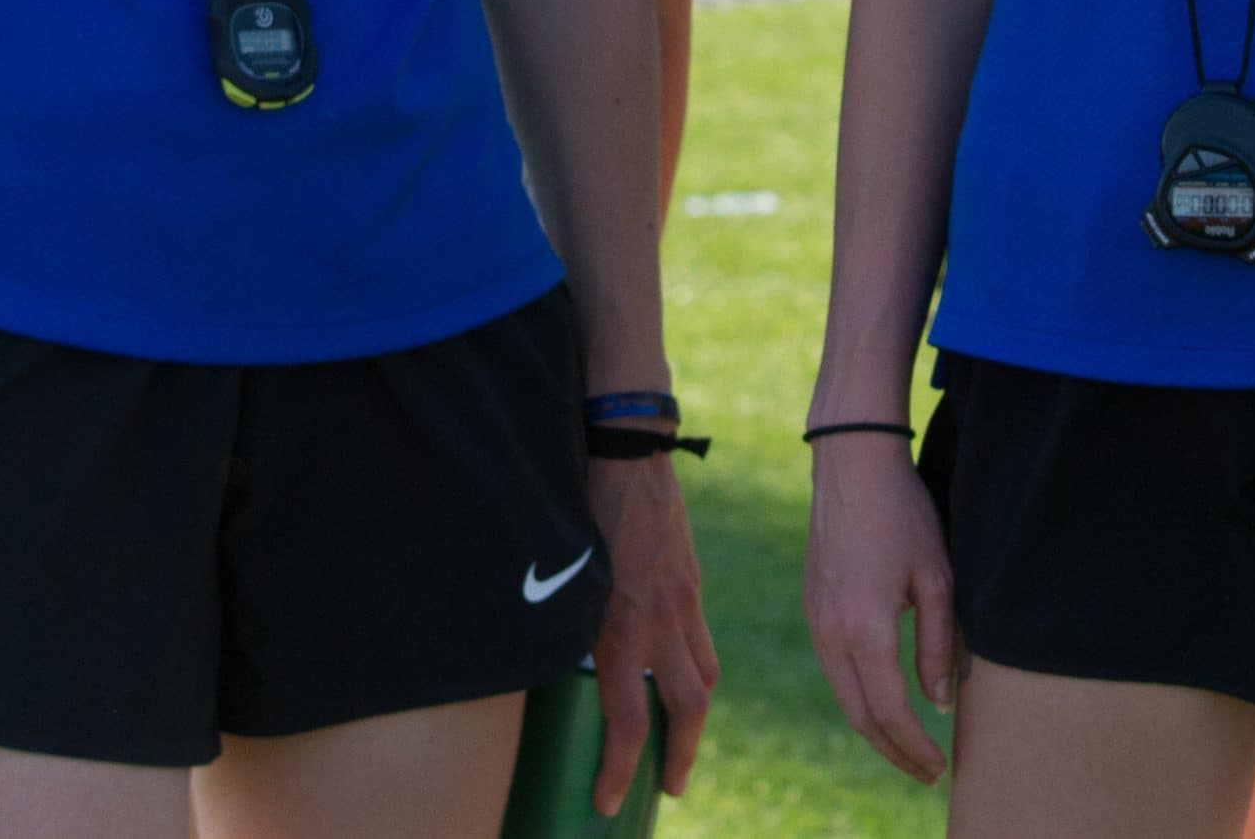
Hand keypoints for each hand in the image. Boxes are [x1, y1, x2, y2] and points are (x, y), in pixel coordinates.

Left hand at [579, 454, 717, 812]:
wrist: (629, 450)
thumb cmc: (581, 506)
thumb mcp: (564, 574)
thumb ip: (567, 620)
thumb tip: (550, 653)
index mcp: (622, 626)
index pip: (627, 720)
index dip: (616, 769)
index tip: (606, 803)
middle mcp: (661, 621)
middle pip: (687, 708)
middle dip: (678, 758)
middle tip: (665, 789)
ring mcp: (684, 600)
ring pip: (705, 675)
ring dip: (694, 717)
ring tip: (681, 741)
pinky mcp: (692, 580)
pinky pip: (702, 639)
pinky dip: (696, 668)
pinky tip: (681, 672)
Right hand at [802, 435, 954, 783]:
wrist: (852, 464)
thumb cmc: (903, 515)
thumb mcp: (937, 580)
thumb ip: (939, 646)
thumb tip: (940, 702)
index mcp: (864, 629)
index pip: (890, 711)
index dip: (915, 747)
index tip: (939, 768)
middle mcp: (830, 632)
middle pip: (859, 715)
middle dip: (893, 751)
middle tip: (926, 771)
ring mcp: (815, 619)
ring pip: (842, 695)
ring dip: (874, 727)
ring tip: (907, 745)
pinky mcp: (812, 606)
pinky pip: (833, 668)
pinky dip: (858, 696)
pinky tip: (882, 699)